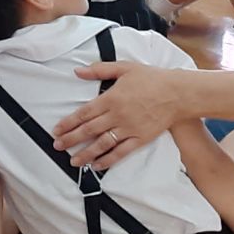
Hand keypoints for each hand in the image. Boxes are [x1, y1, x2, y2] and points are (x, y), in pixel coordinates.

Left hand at [54, 62, 188, 167]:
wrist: (177, 93)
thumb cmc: (151, 78)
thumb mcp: (124, 67)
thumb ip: (99, 70)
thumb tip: (78, 71)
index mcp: (111, 98)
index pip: (84, 113)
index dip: (68, 123)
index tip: (56, 130)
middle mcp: (117, 115)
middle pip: (89, 130)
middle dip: (71, 139)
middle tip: (58, 146)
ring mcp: (129, 129)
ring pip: (102, 144)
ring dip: (86, 153)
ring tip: (74, 161)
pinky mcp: (140, 139)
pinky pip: (121, 152)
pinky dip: (108, 160)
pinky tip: (97, 165)